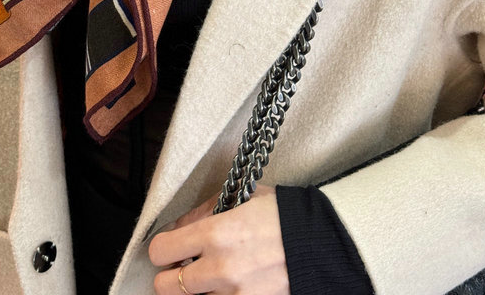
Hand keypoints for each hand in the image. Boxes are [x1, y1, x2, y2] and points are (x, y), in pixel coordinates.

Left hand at [148, 185, 289, 293]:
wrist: (324, 246)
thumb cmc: (283, 216)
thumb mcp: (244, 198)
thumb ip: (205, 211)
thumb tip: (178, 227)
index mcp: (217, 233)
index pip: (161, 251)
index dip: (163, 248)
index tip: (171, 247)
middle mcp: (221, 268)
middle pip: (165, 286)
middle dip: (171, 275)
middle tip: (183, 266)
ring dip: (196, 290)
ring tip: (211, 275)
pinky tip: (228, 285)